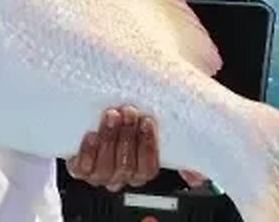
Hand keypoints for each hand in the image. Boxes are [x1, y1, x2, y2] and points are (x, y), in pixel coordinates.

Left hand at [65, 105, 208, 191]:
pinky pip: (82, 169)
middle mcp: (121, 173)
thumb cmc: (136, 110)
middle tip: (129, 113)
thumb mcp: (163, 120)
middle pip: (127, 168)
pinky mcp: (80, 166)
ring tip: (112, 116)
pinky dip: (88, 153)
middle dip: (128, 139)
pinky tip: (91, 134)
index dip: (148, 147)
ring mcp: (100, 171)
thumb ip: (182, 144)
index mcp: (142, 167)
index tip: (148, 121)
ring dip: (109, 141)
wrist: (102, 103)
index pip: (149, 169)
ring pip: (105, 169)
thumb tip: (198, 174)